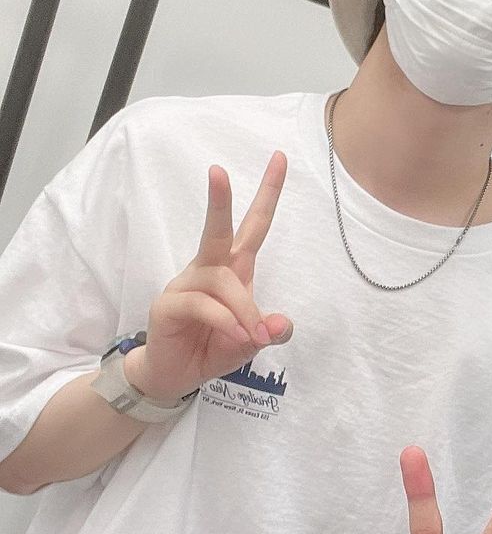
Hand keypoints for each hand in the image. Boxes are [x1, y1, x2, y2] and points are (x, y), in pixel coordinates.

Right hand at [125, 153, 291, 402]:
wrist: (176, 375)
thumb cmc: (216, 347)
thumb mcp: (252, 341)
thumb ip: (270, 331)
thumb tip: (281, 324)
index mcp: (234, 268)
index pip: (254, 225)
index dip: (268, 194)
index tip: (280, 158)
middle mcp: (209, 269)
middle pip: (218, 230)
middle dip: (220, 200)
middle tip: (217, 170)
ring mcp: (186, 284)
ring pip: (222, 281)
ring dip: (242, 308)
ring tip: (250, 334)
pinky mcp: (168, 304)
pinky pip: (202, 305)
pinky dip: (224, 321)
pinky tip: (234, 335)